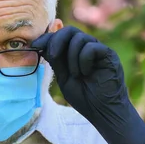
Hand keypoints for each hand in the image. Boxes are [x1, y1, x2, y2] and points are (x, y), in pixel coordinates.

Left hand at [32, 26, 144, 143]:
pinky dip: (84, 60)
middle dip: (57, 40)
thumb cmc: (85, 98)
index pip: (61, 36)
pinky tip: (87, 73)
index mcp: (75, 53)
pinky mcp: (109, 55)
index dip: (47, 38)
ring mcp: (99, 50)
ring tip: (77, 74)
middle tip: (53, 55)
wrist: (104, 112)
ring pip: (80, 38)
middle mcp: (87, 48)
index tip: (35, 45)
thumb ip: (56, 61)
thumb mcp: (64, 77)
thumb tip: (41, 44)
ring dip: (72, 57)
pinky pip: (91, 47)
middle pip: (70, 30)